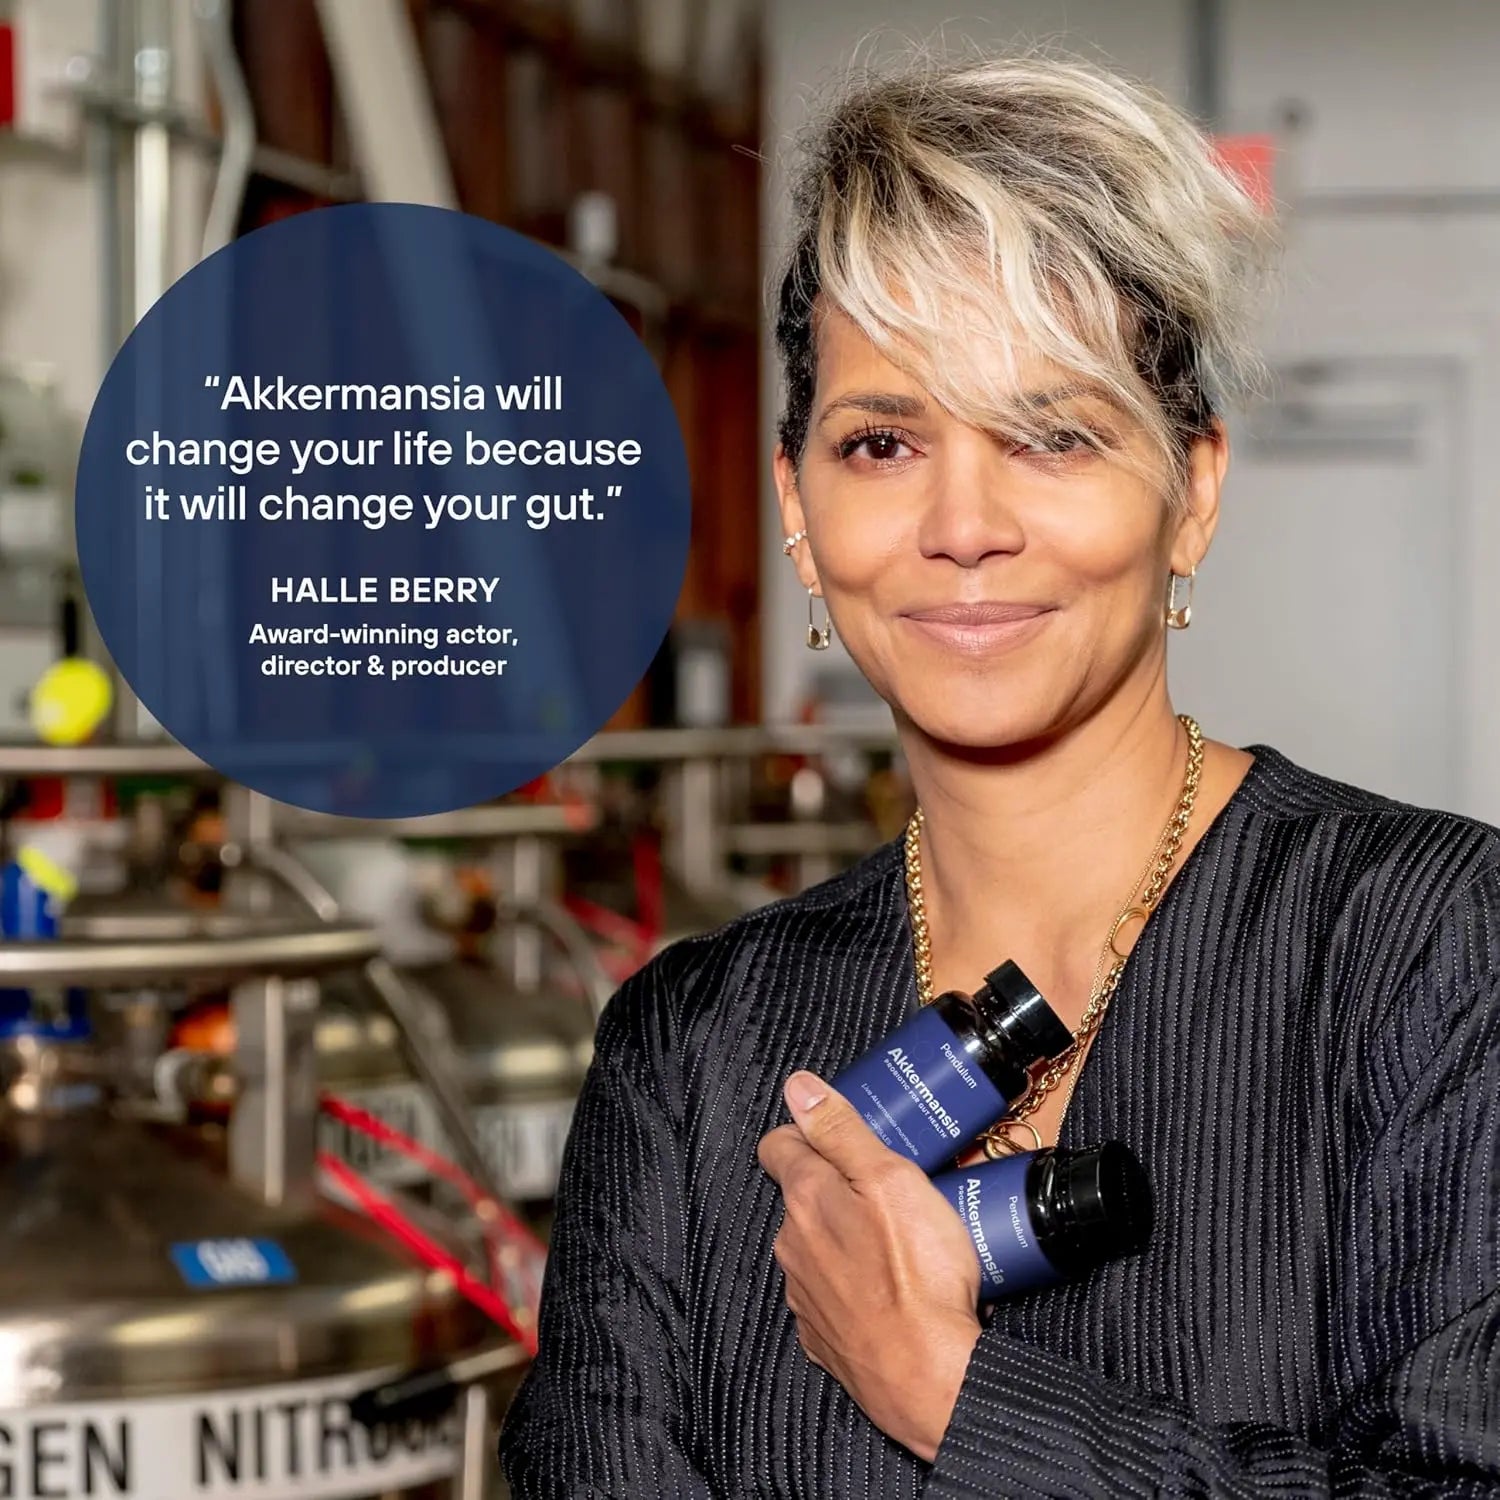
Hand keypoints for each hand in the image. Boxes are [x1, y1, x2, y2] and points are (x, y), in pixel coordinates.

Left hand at [757, 1071, 983, 1462]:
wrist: (928, 1378)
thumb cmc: (917, 1276)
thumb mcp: (890, 1179)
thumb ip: (841, 1130)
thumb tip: (798, 1087)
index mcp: (807, 1198)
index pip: (780, 1145)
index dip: (809, 1133)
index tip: (842, 1137)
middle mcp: (792, 1245)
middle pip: (804, 1198)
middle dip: (838, 1189)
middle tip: (890, 1191)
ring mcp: (804, 1295)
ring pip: (818, 1248)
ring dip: (848, 1241)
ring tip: (902, 1245)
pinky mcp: (822, 1337)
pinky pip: (832, 1296)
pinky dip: (856, 1288)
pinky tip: (893, 1292)